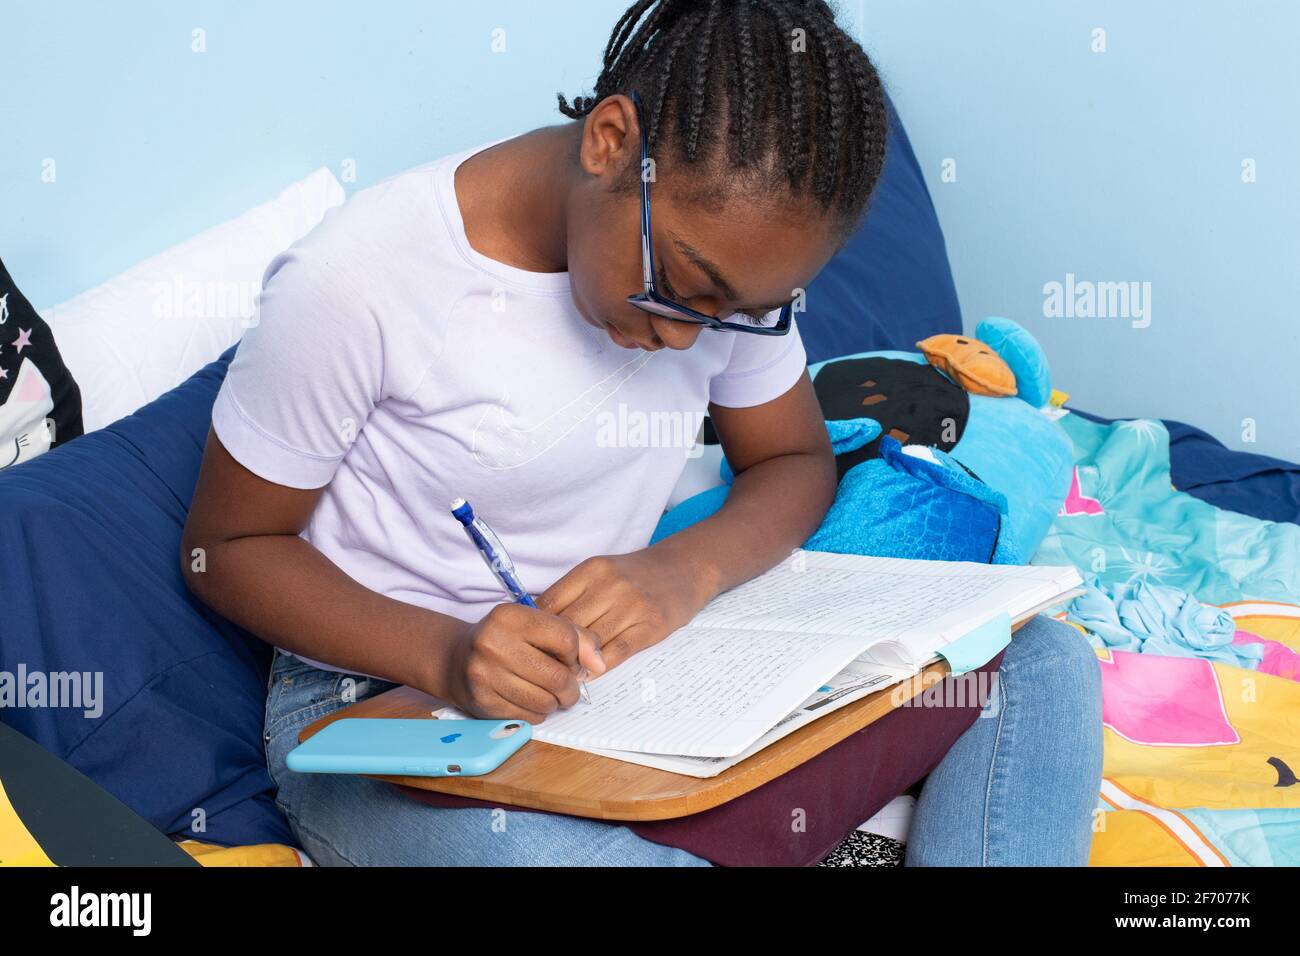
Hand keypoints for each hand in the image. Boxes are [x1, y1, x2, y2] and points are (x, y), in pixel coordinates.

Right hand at [443, 604, 606, 722]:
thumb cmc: (506, 640)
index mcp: (509, 616)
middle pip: (557, 676)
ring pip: (546, 701)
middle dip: (570, 686)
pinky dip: (538, 713)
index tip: (570, 659)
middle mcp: (492, 643)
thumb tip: (599, 664)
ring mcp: (485, 675)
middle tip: (567, 685)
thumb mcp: (535, 624)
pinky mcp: (483, 703)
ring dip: (556, 702)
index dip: (577, 654)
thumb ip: (574, 636)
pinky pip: (530, 717)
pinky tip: (530, 701)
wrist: (455, 659)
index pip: (566, 639)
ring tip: (550, 693)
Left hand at [536, 550, 713, 670]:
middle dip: (553, 650)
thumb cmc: (636, 575)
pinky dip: (600, 667)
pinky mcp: (652, 625)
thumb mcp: (601, 572)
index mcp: (592, 569)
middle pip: (568, 625)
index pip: (550, 603)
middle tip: (544, 667)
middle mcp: (611, 584)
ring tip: (564, 675)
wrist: (684, 568)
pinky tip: (590, 674)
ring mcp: (633, 605)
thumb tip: (539, 627)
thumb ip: (573, 594)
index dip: (537, 629)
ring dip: (575, 662)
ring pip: (591, 641)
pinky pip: (618, 651)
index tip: (532, 646)